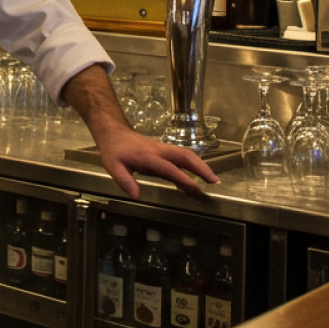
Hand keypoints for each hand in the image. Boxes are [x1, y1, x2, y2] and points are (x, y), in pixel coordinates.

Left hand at [94, 127, 217, 199]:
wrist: (114, 132)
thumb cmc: (114, 150)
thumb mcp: (113, 166)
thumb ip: (125, 181)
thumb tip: (136, 196)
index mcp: (148, 156)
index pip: (169, 168)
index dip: (183, 178)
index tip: (196, 189)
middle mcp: (160, 150)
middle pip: (185, 156)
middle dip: (202, 168)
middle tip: (215, 181)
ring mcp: (163, 148)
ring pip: (186, 154)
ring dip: (201, 165)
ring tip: (213, 179)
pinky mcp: (164, 149)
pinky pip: (182, 155)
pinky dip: (193, 163)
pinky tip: (198, 174)